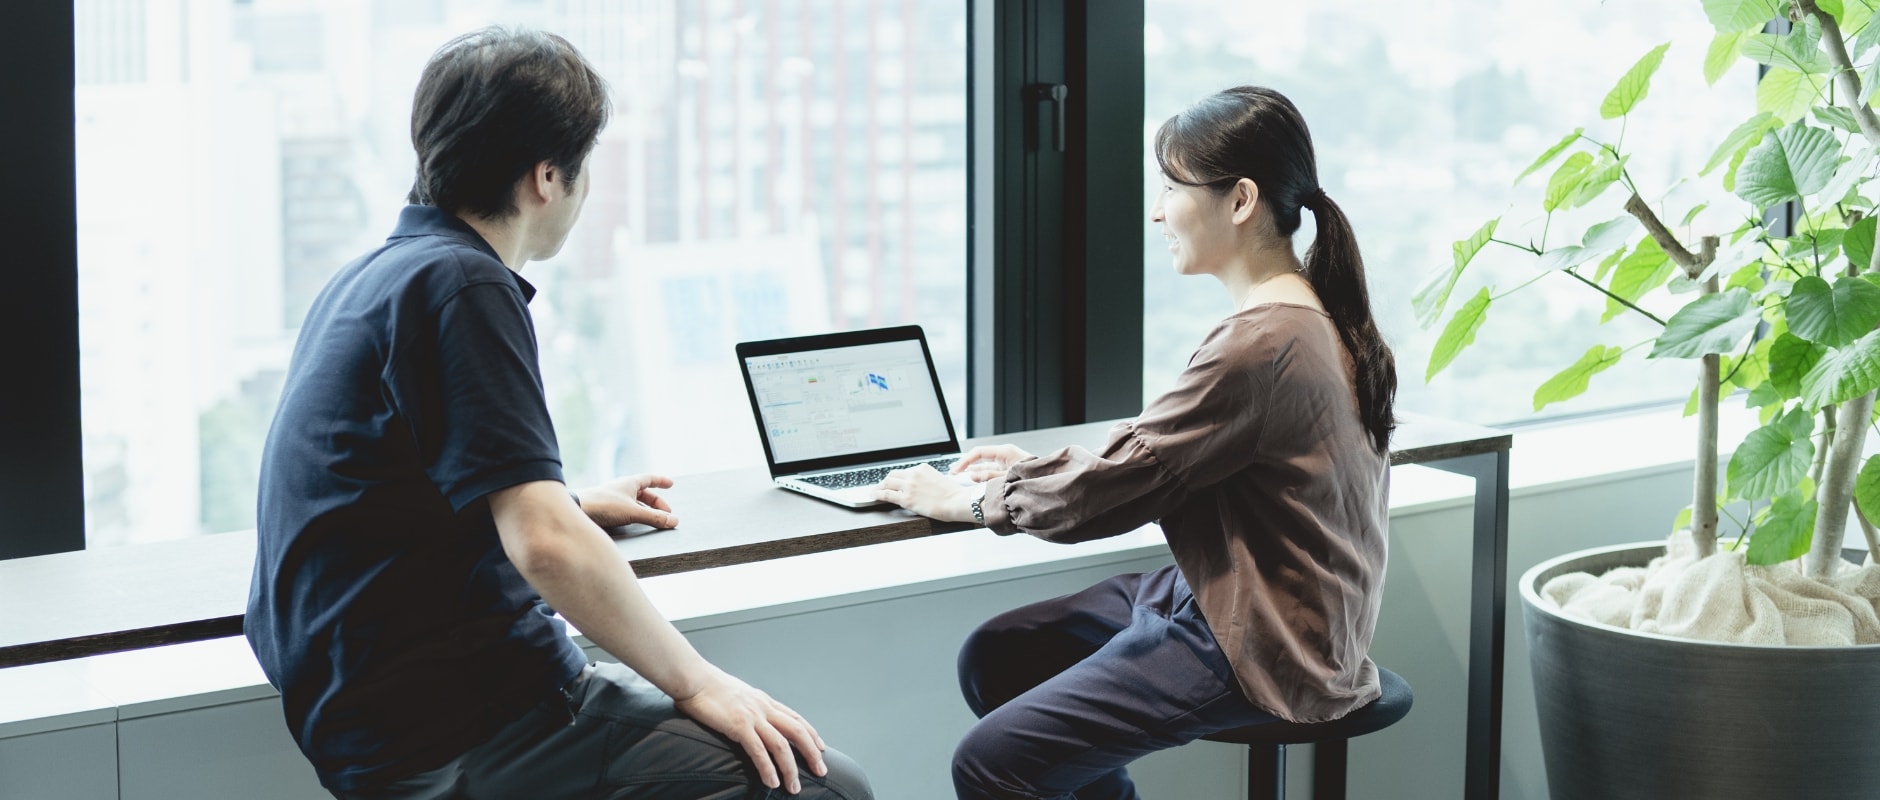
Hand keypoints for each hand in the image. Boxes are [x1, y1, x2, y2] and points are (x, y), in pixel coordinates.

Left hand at [574, 475, 678, 528]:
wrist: (577, 510)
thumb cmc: (604, 506)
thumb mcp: (633, 512)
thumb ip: (654, 518)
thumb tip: (675, 521)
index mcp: (629, 483)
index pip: (649, 479)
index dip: (661, 481)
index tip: (670, 484)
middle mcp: (621, 489)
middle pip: (643, 493)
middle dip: (656, 503)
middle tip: (665, 514)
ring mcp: (613, 499)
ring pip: (634, 503)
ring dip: (645, 510)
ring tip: (653, 520)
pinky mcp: (605, 509)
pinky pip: (625, 510)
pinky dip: (635, 515)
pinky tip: (635, 523)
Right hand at [673, 669, 827, 793]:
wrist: (694, 678)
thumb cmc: (709, 687)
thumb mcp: (738, 695)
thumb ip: (748, 707)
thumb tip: (750, 719)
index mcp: (764, 701)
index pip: (796, 718)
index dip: (811, 734)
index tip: (821, 748)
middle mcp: (764, 708)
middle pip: (798, 732)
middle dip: (812, 753)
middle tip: (821, 771)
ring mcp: (753, 717)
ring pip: (781, 745)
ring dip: (791, 768)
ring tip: (795, 787)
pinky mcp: (738, 726)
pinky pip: (758, 750)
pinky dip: (768, 768)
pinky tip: (772, 782)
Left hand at [875, 463, 977, 521]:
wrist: (957, 501)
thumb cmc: (953, 494)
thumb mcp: (940, 479)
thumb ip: (929, 480)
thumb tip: (923, 487)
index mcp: (922, 468)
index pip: (904, 471)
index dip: (897, 477)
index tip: (893, 481)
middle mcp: (914, 474)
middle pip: (892, 475)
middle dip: (885, 480)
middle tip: (881, 486)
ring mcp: (909, 486)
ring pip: (887, 483)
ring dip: (878, 487)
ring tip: (874, 492)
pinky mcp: (906, 499)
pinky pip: (886, 494)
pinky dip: (877, 494)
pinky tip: (873, 496)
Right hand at [951, 444, 1035, 482]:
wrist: (1048, 482)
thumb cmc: (1032, 478)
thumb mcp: (1007, 478)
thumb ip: (988, 476)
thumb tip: (972, 475)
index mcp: (1005, 451)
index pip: (978, 452)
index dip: (965, 461)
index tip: (955, 471)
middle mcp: (1005, 454)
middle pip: (980, 457)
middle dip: (966, 465)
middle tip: (953, 473)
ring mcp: (1007, 461)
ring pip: (985, 464)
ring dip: (974, 471)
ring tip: (960, 476)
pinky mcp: (1009, 469)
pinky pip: (992, 470)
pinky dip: (983, 474)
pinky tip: (974, 478)